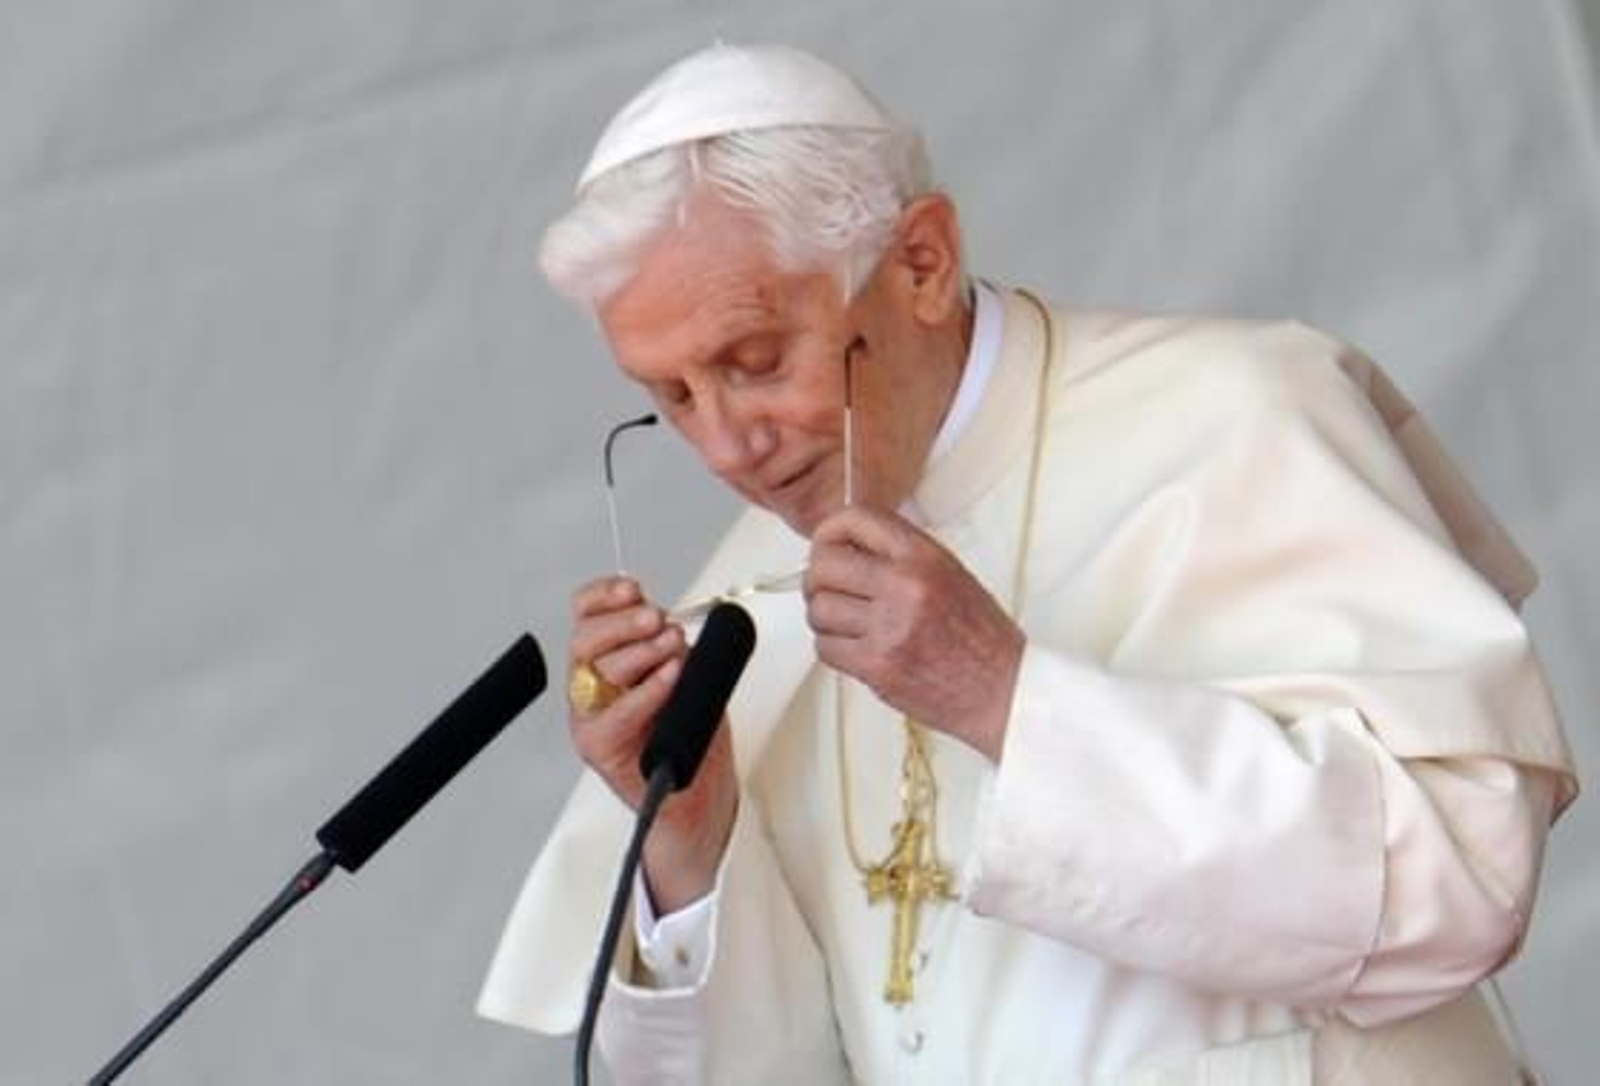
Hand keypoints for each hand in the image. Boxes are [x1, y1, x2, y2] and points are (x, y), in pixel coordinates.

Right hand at [568, 576, 736, 911]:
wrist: (693, 794)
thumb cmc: (688, 734)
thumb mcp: (690, 675)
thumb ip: (676, 648)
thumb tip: (676, 627)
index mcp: (605, 658)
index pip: (586, 614)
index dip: (604, 595)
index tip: (633, 588)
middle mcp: (592, 685)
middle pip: (586, 638)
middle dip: (624, 622)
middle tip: (657, 619)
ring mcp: (592, 716)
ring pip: (599, 669)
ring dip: (641, 651)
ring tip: (672, 648)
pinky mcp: (599, 747)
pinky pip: (615, 715)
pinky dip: (645, 693)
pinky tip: (668, 678)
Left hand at [804, 506, 1023, 760]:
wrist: (1001, 690)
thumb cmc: (980, 638)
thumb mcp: (949, 573)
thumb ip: (899, 554)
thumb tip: (847, 545)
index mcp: (924, 556)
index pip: (855, 520)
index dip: (829, 532)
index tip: (826, 545)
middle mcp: (905, 585)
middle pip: (824, 563)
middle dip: (817, 577)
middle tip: (826, 588)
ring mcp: (888, 626)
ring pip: (819, 608)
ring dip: (823, 616)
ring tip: (844, 622)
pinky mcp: (876, 665)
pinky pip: (825, 647)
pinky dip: (831, 647)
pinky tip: (853, 646)